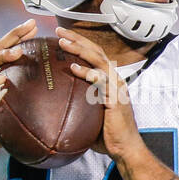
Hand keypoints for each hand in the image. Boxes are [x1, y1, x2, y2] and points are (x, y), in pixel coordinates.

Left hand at [56, 26, 144, 159]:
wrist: (126, 149)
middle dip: (77, 39)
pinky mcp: (116, 99)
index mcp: (109, 80)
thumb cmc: (108, 134)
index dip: (79, 43)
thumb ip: (77, 105)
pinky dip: (88, 73)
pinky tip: (74, 68)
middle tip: (59, 30)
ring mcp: (116, 88)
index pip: (93, 55)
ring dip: (80, 50)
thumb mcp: (89, 115)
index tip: (61, 36)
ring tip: (63, 43)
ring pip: (98, 61)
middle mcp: (114, 80)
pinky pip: (101, 82)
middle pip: (95, 52)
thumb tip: (52, 107)